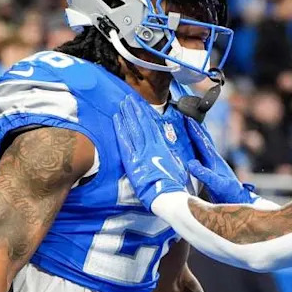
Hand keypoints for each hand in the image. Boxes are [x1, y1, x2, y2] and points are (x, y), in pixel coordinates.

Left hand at [113, 94, 189, 209]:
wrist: (166, 193)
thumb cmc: (173, 184)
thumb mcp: (175, 166)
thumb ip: (168, 156)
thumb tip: (165, 152)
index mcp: (161, 147)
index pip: (151, 126)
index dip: (145, 114)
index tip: (140, 104)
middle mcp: (151, 145)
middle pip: (141, 124)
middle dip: (135, 110)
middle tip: (129, 98)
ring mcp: (141, 151)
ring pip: (133, 128)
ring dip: (128, 114)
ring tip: (123, 103)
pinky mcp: (132, 159)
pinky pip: (125, 140)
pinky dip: (120, 128)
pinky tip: (116, 118)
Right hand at [185, 118, 255, 204]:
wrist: (239, 203)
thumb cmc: (230, 194)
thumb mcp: (217, 184)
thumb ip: (205, 174)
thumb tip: (191, 163)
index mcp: (215, 160)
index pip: (203, 142)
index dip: (194, 130)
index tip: (187, 118)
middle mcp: (214, 161)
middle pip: (204, 141)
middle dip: (195, 129)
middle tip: (187, 118)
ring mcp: (214, 166)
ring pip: (203, 148)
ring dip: (196, 138)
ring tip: (190, 129)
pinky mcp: (212, 173)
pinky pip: (201, 158)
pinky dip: (196, 151)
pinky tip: (192, 152)